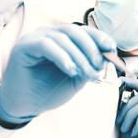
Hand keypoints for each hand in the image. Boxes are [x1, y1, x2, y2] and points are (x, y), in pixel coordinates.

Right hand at [0, 25, 114, 124]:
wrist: (25, 106)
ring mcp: (36, 37)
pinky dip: (62, 57)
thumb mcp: (76, 78)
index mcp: (62, 38)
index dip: (99, 38)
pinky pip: (47, 45)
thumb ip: (90, 65)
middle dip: (91, 49)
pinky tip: (71, 70)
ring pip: (64, 38)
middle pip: (76, 31)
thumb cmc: (49, 91)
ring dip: (79, 56)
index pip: (84, 31)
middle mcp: (49, 34)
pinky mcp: (24, 46)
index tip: (112, 49)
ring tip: (86, 74)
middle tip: (98, 67)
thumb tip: (108, 56)